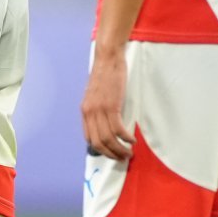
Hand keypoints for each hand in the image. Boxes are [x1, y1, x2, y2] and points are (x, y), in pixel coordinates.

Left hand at [81, 46, 133, 160]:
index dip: (100, 150)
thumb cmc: (105, 74)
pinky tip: (132, 140)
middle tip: (123, 158)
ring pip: (108, 139)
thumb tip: (105, 123)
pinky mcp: (111, 105)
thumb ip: (97, 109)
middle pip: (98, 143)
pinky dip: (126, 138)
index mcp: (85, 111)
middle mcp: (89, 112)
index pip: (89, 138)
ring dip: (120, 150)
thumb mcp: (96, 95)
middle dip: (111, 154)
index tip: (111, 153)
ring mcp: (99, 110)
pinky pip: (118, 129)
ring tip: (129, 153)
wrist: (107, 58)